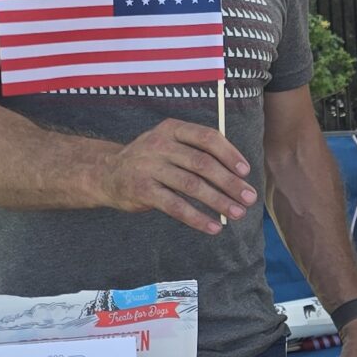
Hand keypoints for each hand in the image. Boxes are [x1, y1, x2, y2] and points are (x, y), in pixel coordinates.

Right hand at [100, 120, 254, 233]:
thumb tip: (238, 176)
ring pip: (192, 186)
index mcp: (172, 129)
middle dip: (230, 182)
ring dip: (219, 201)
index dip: (229, 154)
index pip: (207, 138)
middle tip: (250, 197)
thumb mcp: (170, 144)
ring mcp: (149, 167)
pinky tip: (214, 227)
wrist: (107, 173)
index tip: (246, 171)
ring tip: (238, 213)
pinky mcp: (142, 190)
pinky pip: (175, 206)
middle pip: (203, 164)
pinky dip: (197, 218)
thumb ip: (198, 152)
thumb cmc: (151, 161)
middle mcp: (160, 145)